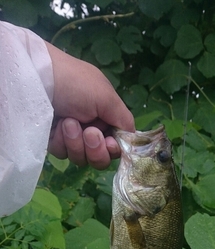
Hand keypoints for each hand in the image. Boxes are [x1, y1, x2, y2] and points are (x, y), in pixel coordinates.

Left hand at [45, 42, 134, 168]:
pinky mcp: (53, 141)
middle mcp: (90, 127)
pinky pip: (62, 154)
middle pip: (100, 157)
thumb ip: (124, 120)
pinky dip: (60, 141)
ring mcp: (70, 136)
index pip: (116, 144)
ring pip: (81, 158)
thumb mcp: (106, 96)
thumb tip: (132, 138)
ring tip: (67, 122)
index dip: (114, 149)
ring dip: (76, 142)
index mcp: (105, 114)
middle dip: (95, 149)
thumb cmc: (75, 83)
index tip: (108, 143)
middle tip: (88, 132)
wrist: (36, 79)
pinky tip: (56, 125)